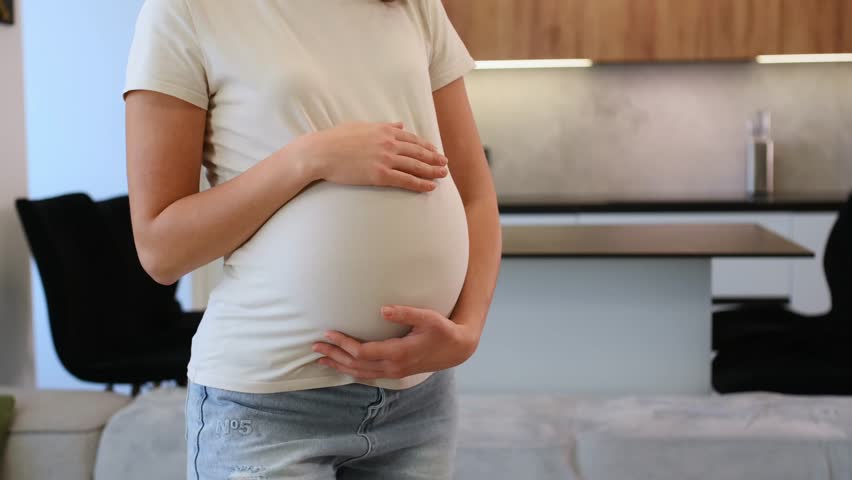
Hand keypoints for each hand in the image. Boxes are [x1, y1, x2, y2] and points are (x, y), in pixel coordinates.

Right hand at [293, 121, 448, 192]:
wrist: (321, 152)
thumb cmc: (336, 139)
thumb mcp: (361, 126)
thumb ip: (383, 126)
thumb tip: (399, 124)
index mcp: (384, 130)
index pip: (411, 138)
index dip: (426, 146)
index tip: (435, 151)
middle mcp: (389, 143)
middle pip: (418, 152)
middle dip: (434, 158)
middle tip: (445, 163)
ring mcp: (386, 159)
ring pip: (416, 166)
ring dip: (432, 171)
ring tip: (443, 175)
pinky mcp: (380, 175)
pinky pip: (406, 180)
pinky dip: (421, 184)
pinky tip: (430, 187)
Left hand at [311, 306, 479, 379]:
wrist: (457, 349)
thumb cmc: (442, 330)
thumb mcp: (428, 317)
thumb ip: (406, 312)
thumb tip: (383, 309)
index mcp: (398, 353)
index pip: (362, 351)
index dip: (343, 343)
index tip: (327, 333)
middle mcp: (393, 366)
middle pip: (355, 364)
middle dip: (334, 355)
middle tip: (314, 346)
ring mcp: (394, 372)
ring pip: (359, 373)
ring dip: (339, 365)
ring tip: (320, 359)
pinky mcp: (395, 372)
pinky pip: (367, 375)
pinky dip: (351, 371)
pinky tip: (342, 366)